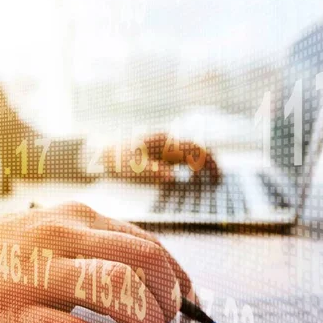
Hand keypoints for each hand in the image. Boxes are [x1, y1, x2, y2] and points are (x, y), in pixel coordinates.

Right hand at [0, 202, 194, 322]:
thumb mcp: (46, 236)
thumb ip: (92, 249)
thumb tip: (145, 279)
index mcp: (73, 217)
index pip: (147, 241)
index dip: (180, 275)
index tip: (190, 301)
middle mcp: (60, 236)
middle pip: (145, 261)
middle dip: (170, 300)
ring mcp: (35, 273)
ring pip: (120, 291)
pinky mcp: (11, 315)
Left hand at [102, 132, 220, 185]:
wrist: (103, 152)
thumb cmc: (117, 160)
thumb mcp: (132, 167)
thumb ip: (152, 172)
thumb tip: (171, 177)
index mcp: (164, 142)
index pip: (194, 149)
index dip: (207, 162)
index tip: (214, 177)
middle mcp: (169, 142)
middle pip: (197, 148)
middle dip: (210, 162)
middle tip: (218, 180)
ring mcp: (166, 147)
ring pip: (192, 152)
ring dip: (203, 164)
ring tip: (212, 180)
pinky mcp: (163, 154)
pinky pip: (184, 158)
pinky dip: (194, 166)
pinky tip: (196, 178)